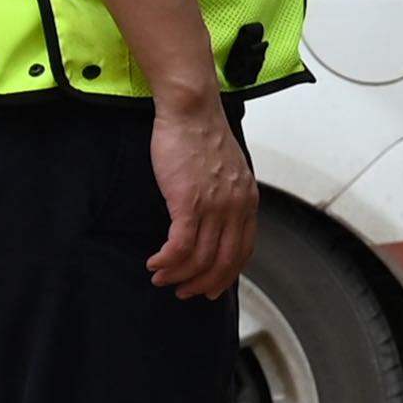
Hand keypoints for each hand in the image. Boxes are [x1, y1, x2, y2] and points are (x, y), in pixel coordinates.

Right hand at [147, 90, 256, 300]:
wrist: (191, 110)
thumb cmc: (203, 134)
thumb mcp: (228, 170)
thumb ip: (227, 196)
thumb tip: (216, 221)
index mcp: (247, 200)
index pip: (243, 250)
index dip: (226, 275)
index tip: (210, 287)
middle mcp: (236, 207)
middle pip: (224, 262)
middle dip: (203, 284)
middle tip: (183, 292)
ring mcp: (214, 206)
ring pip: (200, 258)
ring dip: (178, 275)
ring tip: (161, 277)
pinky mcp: (188, 202)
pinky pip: (180, 246)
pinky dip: (166, 261)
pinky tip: (154, 263)